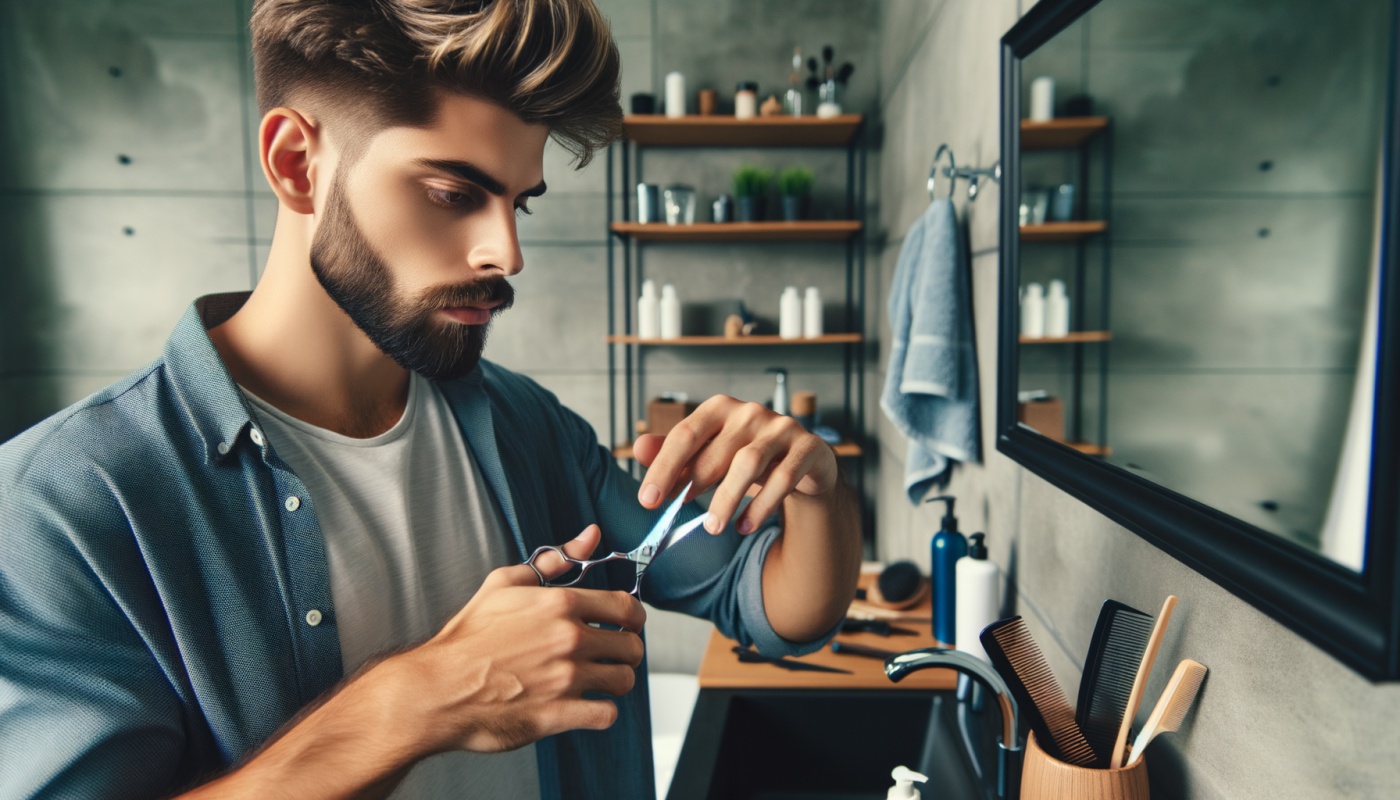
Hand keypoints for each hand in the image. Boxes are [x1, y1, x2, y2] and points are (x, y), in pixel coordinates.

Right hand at [393, 524, 646, 754]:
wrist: (438, 689)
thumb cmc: (468, 636)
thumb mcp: (505, 583)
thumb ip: (555, 559)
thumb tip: (591, 536)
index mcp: (561, 605)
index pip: (628, 608)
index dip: (634, 617)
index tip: (627, 624)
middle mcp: (569, 640)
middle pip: (632, 646)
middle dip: (626, 650)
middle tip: (610, 654)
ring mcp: (566, 679)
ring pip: (624, 680)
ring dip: (615, 680)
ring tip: (599, 679)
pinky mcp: (558, 714)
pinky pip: (606, 715)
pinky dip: (601, 712)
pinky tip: (586, 705)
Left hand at [633, 395, 839, 534]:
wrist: (803, 462)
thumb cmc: (747, 456)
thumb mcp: (709, 454)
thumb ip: (676, 454)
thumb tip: (639, 448)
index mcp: (720, 409)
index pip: (685, 435)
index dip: (663, 467)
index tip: (647, 500)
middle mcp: (751, 412)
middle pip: (715, 451)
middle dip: (693, 486)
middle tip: (675, 514)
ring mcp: (782, 428)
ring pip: (748, 463)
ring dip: (726, 499)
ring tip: (712, 528)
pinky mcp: (807, 448)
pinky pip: (783, 478)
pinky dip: (761, 506)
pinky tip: (744, 526)